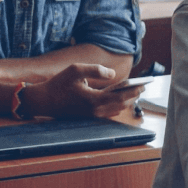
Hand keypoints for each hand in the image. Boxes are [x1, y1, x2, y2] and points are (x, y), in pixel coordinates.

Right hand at [20, 63, 144, 118]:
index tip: (143, 84)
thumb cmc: (59, 84)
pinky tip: (121, 98)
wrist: (43, 101)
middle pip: (121, 104)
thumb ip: (96, 70)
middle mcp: (95, 111)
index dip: (133, 91)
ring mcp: (92, 116)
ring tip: (135, 91)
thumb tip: (113, 74)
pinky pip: (108, 112)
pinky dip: (117, 105)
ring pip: (115, 110)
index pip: (120, 96)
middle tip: (143, 87)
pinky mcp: (88, 117)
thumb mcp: (76, 70)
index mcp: (94, 100)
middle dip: (133, 96)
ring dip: (126, 101)